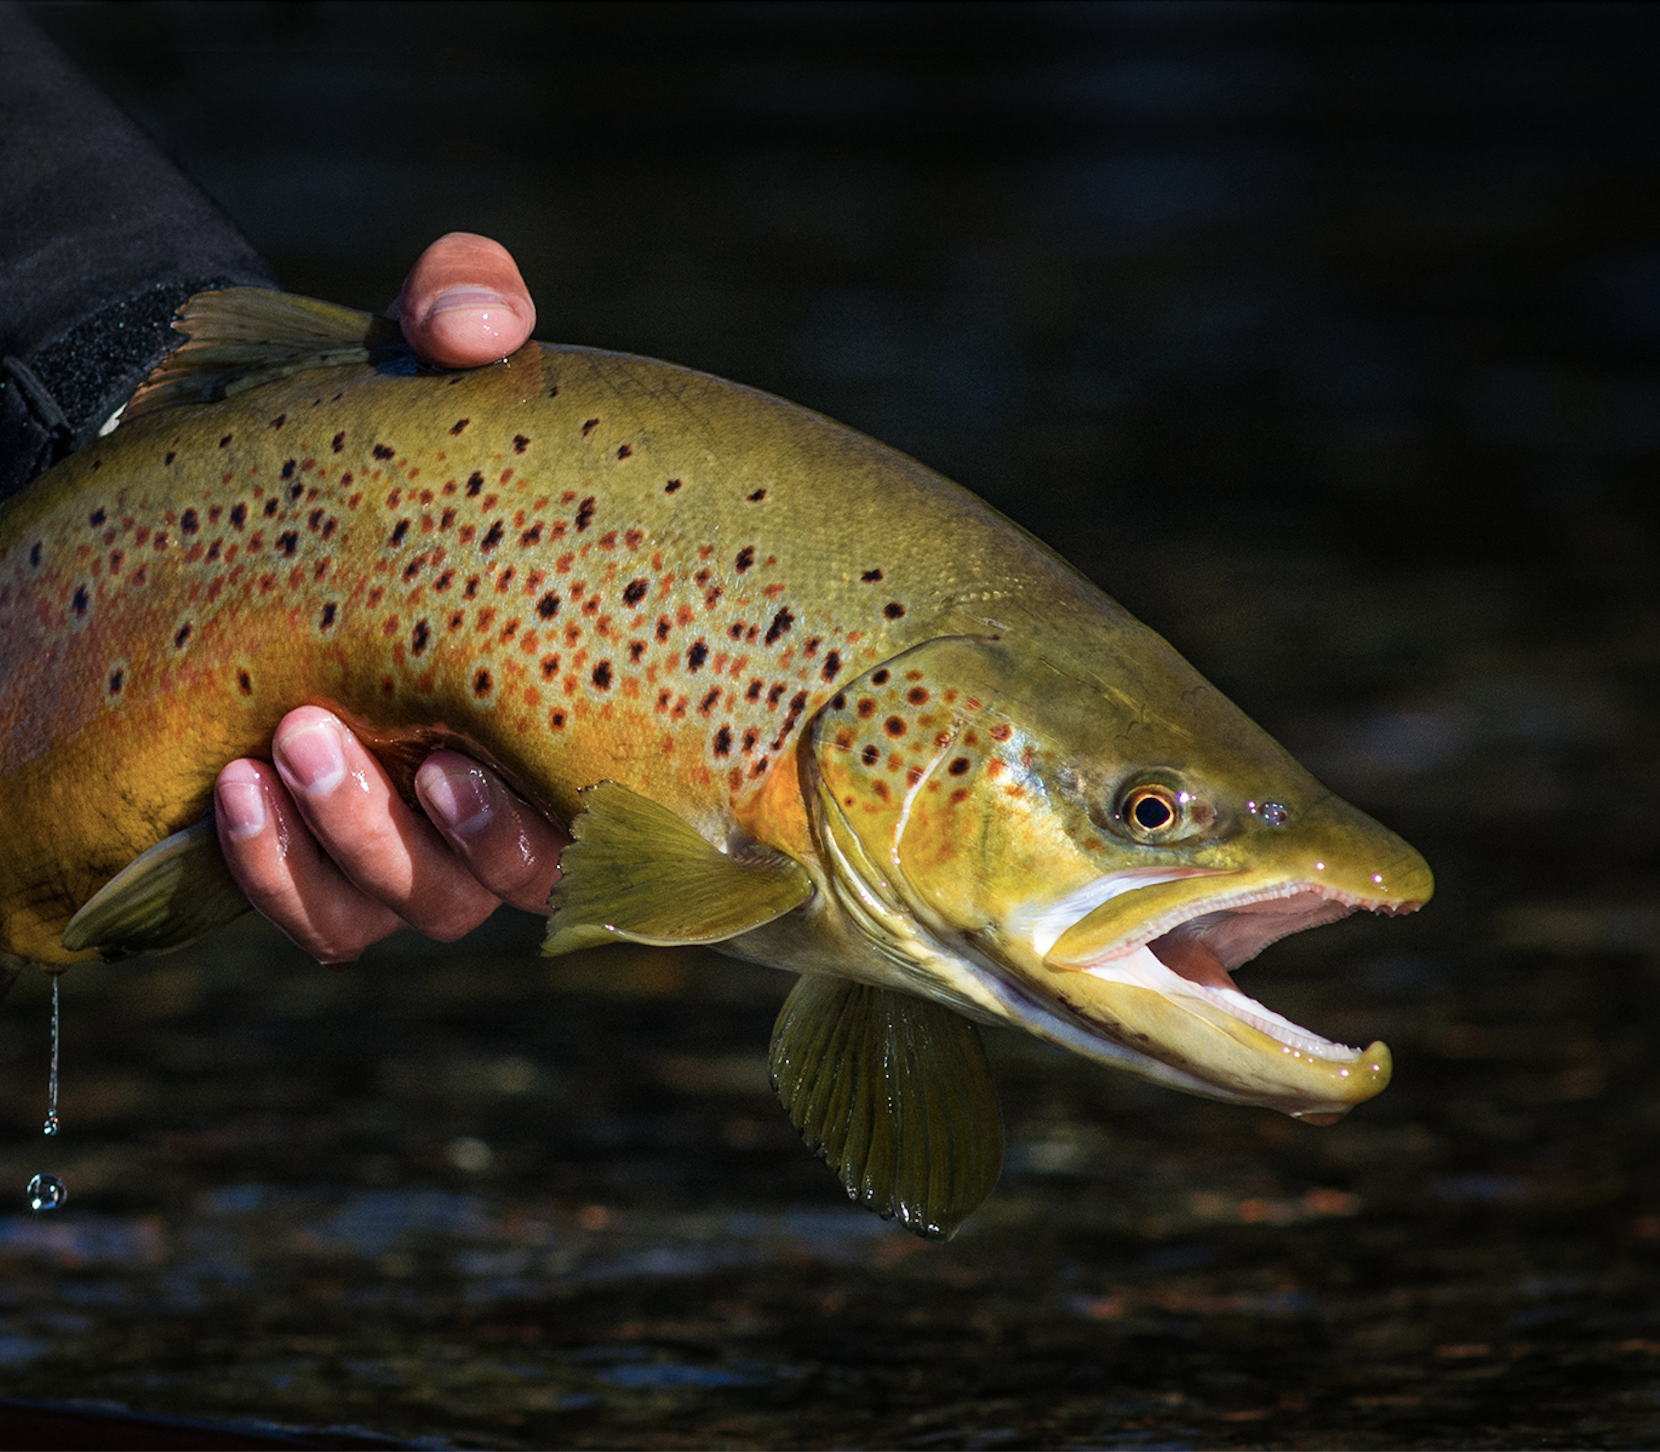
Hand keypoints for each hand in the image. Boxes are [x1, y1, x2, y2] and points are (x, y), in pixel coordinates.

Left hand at [213, 234, 560, 962]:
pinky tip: (232, 789)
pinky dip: (278, 876)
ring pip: (416, 906)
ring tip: (290, 744)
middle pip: (514, 879)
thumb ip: (465, 302)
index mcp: (562, 701)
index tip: (506, 746)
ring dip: (357, 844)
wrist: (230, 498)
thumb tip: (480, 321)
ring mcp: (408, 842)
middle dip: (461, 833)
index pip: (606, 804)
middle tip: (412, 751)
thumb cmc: (359, 440)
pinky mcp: (316, 868)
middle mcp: (499, 792)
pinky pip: (322, 923)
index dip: (571, 811)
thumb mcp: (410, 355)